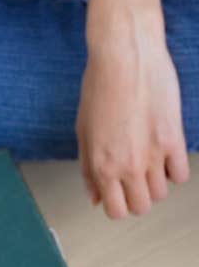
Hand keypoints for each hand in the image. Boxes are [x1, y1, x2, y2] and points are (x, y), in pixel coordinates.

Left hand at [76, 24, 190, 218]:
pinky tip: (166, 152)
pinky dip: (175, 169)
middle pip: (141, 207)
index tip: (120, 191)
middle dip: (138, 195)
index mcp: (101, 164)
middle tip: (136, 175)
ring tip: (149, 159)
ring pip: (161, 194)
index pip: (114, 210)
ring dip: (156, 182)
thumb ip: (88, 167)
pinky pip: (181, 175)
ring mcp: (152, 155)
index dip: (117, 203)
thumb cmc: (100, 86)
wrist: (124, 56)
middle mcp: (126, 165)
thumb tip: (94, 197)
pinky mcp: (174, 141)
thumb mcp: (83, 128)